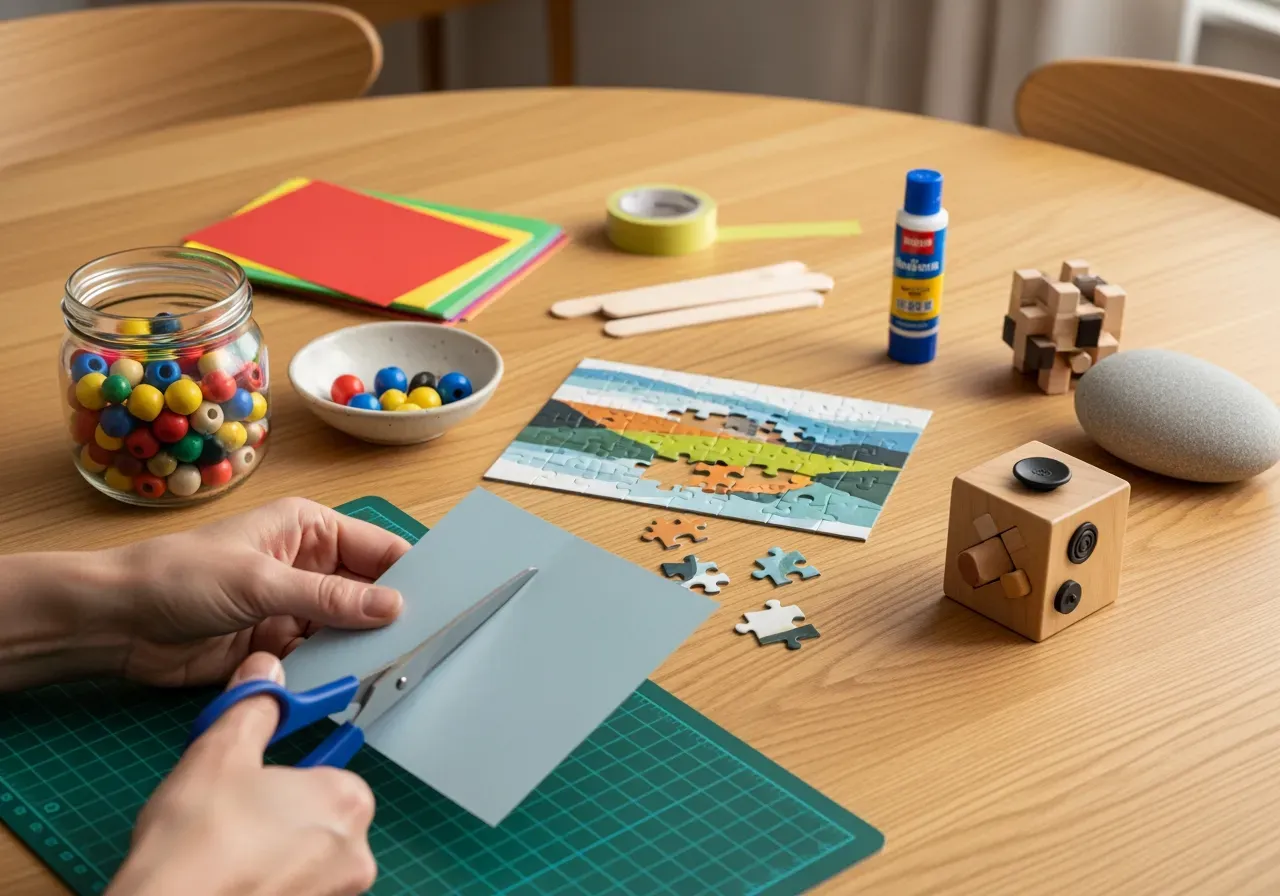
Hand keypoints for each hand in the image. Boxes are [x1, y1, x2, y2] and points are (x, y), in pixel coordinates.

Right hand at [106, 654, 377, 895]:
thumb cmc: (196, 845)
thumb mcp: (221, 752)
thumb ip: (253, 708)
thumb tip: (265, 673)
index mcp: (347, 802)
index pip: (328, 776)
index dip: (285, 777)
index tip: (255, 783)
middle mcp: (355, 854)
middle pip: (318, 822)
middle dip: (278, 817)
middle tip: (230, 817)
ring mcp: (335, 894)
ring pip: (305, 861)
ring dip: (272, 853)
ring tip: (223, 851)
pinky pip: (292, 890)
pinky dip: (266, 884)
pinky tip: (229, 880)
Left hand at [112, 497, 410, 685]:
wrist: (117, 624)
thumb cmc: (182, 577)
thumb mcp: (261, 582)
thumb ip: (329, 598)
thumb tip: (394, 608)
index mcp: (309, 528)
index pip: (377, 549)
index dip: (408, 574)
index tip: (444, 601)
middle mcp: (309, 564)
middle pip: (367, 591)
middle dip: (391, 615)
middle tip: (426, 642)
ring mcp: (294, 608)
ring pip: (347, 628)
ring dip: (363, 646)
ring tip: (397, 668)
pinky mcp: (278, 647)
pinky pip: (320, 658)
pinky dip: (334, 670)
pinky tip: (355, 683)